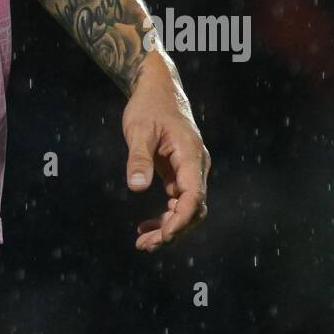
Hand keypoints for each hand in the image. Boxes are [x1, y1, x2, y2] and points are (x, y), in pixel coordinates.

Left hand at [122, 52, 210, 251]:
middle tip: (145, 245)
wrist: (158, 88)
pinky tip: (146, 226)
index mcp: (191, 155)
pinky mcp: (181, 172)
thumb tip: (136, 187)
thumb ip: (138, 158)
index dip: (181, 219)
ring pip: (187, 208)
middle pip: (193, 208)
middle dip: (172, 230)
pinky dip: (166, 215)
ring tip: (143, 242)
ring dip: (168, 227)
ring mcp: (190, 170)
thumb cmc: (149, 105)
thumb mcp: (138, 129)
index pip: (194, 196)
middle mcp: (197, 165)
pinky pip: (178, 201)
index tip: (164, 236)